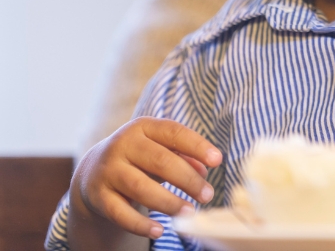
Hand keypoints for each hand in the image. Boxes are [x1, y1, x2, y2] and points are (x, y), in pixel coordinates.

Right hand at [68, 118, 221, 248]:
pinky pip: (120, 213)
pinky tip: (160, 230)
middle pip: (160, 161)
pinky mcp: (98, 196)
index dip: (197, 146)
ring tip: (190, 213)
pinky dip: (140, 224)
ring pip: (141, 188)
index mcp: (143, 127)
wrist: (95, 170)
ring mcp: (108, 170)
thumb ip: (184, 156)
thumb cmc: (142, 157)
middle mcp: (123, 145)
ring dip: (169, 202)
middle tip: (208, 195)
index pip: (173, 132)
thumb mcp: (161, 149)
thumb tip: (204, 170)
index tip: (218, 160)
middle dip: (188, 180)